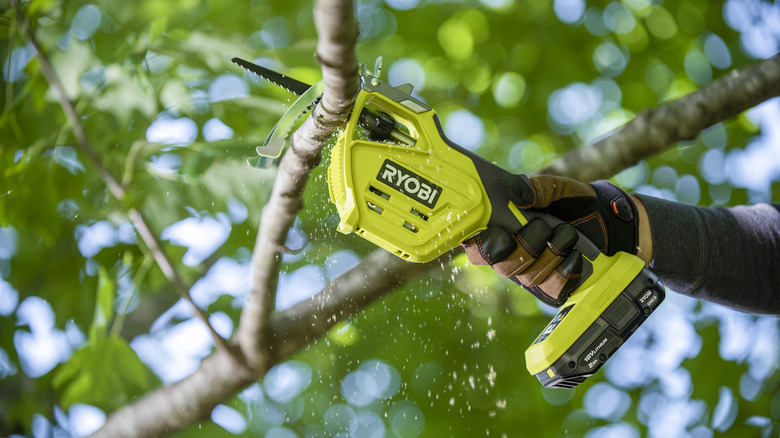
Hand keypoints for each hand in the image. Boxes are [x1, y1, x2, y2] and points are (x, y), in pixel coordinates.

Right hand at [462, 174, 642, 306]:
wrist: (610, 221)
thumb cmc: (575, 203)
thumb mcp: (557, 188)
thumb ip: (536, 188)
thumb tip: (512, 188)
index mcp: (503, 230)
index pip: (476, 246)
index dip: (481, 244)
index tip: (499, 233)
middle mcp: (513, 255)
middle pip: (501, 266)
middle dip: (525, 246)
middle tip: (543, 226)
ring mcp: (532, 274)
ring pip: (528, 276)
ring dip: (551, 253)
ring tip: (568, 233)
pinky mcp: (554, 288)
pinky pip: (552, 288)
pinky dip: (565, 270)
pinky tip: (576, 255)